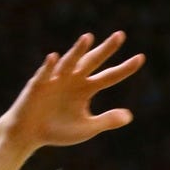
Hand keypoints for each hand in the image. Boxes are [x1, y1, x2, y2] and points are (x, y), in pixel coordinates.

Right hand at [0, 31, 145, 151]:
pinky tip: (54, 58)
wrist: (29, 134)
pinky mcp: (38, 84)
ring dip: (78, 50)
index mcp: (86, 88)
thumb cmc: (58, 130)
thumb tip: (129, 116)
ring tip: (88, 38)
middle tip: (121, 35)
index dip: (125, 68)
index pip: (110, 76)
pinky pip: (44, 73)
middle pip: (93, 61)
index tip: (141, 58)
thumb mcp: (86, 128)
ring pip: (70, 62)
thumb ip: (106, 121)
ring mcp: (56, 79)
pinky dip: (49, 66)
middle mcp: (73, 79)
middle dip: (106, 49)